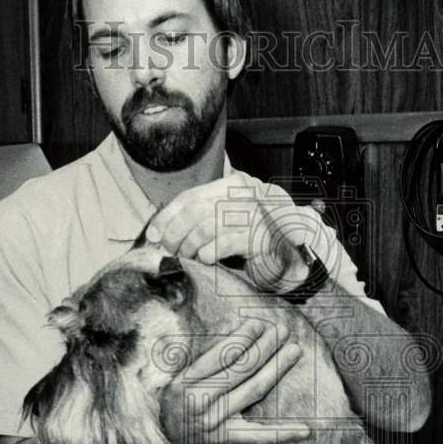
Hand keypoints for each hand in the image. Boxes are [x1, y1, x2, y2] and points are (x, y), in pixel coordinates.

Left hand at [146, 174, 327, 292]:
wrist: (289, 257)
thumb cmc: (251, 240)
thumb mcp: (223, 222)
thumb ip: (198, 218)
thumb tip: (159, 229)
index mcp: (233, 184)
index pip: (191, 196)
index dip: (168, 215)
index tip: (153, 234)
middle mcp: (245, 194)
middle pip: (195, 210)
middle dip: (175, 232)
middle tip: (169, 250)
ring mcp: (255, 214)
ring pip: (206, 227)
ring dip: (189, 245)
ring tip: (187, 257)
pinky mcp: (260, 237)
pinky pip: (225, 243)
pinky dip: (209, 252)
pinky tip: (203, 259)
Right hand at [159, 318, 310, 443]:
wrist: (158, 433)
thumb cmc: (169, 395)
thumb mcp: (176, 371)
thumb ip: (203, 353)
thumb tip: (235, 327)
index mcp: (186, 381)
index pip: (221, 356)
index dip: (242, 337)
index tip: (259, 323)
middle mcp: (200, 402)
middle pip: (241, 370)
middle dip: (265, 347)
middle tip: (283, 330)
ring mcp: (214, 422)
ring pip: (252, 392)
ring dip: (276, 369)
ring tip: (293, 350)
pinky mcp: (224, 439)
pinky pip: (257, 437)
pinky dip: (282, 434)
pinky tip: (306, 430)